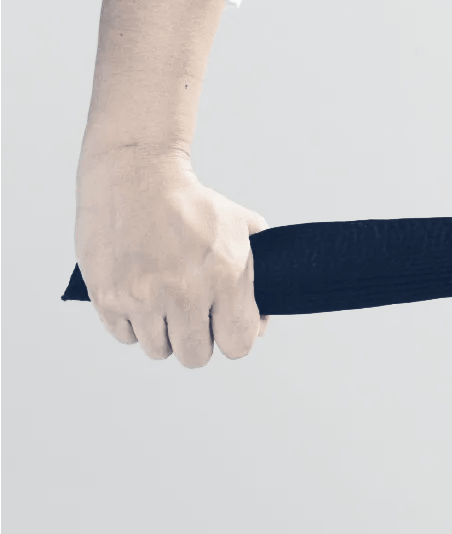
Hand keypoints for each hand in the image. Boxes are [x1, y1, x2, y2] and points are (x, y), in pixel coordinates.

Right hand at [74, 143, 268, 366]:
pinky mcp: (109, 299)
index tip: (228, 327)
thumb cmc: (192, 203)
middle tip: (194, 315)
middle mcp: (184, 292)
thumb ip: (256, 275)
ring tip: (165, 300)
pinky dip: (134, 323)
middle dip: (199, 340)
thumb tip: (259, 323)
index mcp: (225, 275)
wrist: (136, 176)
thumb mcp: (241, 226)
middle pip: (196, 357)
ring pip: (158, 350)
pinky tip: (141, 293)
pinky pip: (126, 336)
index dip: (235, 338)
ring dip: (164, 332)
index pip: (238, 344)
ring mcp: (143, 298)